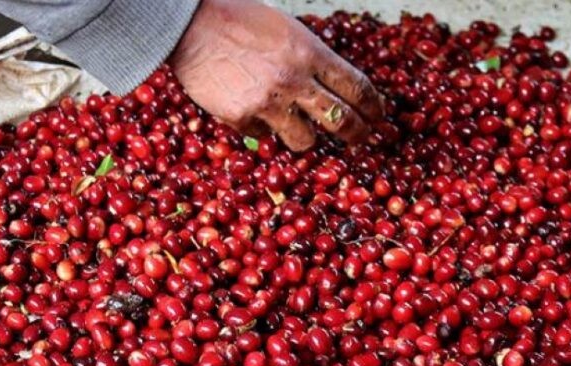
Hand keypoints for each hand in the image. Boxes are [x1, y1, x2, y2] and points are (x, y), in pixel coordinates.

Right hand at [169, 0, 384, 150]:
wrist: (192, 25)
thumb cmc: (239, 20)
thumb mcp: (288, 31)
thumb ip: (311, 59)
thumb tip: (333, 88)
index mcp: (310, 53)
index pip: (356, 87)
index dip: (373, 107)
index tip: (378, 116)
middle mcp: (295, 80)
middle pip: (342, 121)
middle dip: (357, 134)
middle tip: (360, 139)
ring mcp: (269, 102)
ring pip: (306, 141)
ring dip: (306, 137)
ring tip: (298, 128)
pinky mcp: (242, 117)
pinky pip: (264, 136)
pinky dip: (262, 128)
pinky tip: (253, 110)